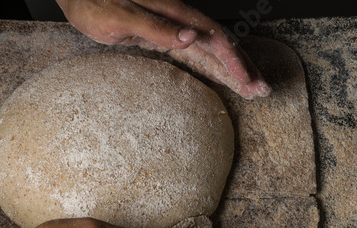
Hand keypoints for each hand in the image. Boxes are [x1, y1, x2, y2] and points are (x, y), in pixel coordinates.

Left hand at [55, 0, 271, 98]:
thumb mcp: (120, 18)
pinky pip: (192, 53)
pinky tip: (220, 76)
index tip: (248, 81)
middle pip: (219, 45)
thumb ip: (155, 27)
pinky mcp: (162, 36)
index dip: (233, 60)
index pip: (213, 38)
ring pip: (209, 50)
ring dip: (230, 69)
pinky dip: (209, 66)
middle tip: (262, 90)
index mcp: (173, 13)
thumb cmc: (94, 4)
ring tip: (250, 87)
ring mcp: (171, 28)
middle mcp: (177, 20)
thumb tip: (190, 38)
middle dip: (241, 67)